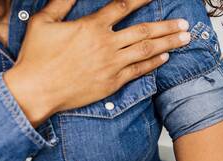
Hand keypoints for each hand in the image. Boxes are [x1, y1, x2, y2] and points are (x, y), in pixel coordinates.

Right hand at [4, 0, 190, 126]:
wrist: (37, 90)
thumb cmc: (37, 56)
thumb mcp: (43, 21)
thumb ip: (62, 3)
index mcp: (91, 26)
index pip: (122, 6)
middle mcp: (106, 44)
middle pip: (145, 31)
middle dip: (167, 26)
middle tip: (185, 23)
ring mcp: (112, 64)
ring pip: (147, 50)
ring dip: (169, 43)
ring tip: (185, 38)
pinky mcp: (113, 82)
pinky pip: (139, 71)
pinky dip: (154, 63)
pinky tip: (166, 57)